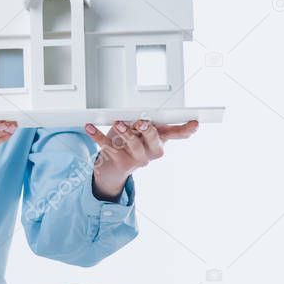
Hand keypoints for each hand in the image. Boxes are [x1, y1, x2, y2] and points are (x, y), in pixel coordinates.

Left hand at [84, 119, 198, 198]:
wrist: (112, 168)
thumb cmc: (127, 143)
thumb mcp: (138, 131)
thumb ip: (142, 123)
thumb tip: (144, 115)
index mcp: (159, 140)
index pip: (176, 134)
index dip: (185, 130)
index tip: (194, 123)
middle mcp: (151, 152)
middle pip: (155, 141)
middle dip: (149, 131)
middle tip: (142, 122)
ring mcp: (137, 159)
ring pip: (133, 145)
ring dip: (125, 133)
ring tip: (118, 124)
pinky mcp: (120, 162)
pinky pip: (108, 147)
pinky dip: (97, 136)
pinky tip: (89, 127)